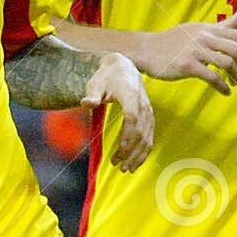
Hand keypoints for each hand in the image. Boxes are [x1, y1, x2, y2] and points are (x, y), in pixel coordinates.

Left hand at [82, 53, 154, 171]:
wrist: (123, 67)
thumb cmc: (106, 77)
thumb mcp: (95, 83)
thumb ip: (92, 94)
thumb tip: (86, 103)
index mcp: (131, 95)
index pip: (132, 118)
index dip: (127, 135)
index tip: (119, 150)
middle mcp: (143, 104)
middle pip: (140, 131)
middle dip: (130, 151)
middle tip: (119, 166)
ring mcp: (148, 111)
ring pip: (147, 136)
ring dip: (139, 154)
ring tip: (127, 169)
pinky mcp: (149, 116)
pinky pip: (150, 136)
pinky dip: (144, 150)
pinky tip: (136, 161)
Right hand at [136, 9, 236, 94]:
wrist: (146, 50)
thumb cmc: (174, 41)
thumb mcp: (199, 29)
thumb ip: (223, 25)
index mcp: (208, 29)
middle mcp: (204, 37)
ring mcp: (195, 51)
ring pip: (227, 63)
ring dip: (235, 76)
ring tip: (233, 83)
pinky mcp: (187, 66)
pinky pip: (213, 77)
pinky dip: (223, 87)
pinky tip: (225, 92)